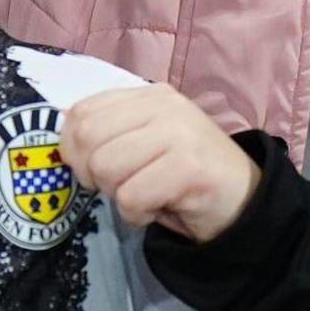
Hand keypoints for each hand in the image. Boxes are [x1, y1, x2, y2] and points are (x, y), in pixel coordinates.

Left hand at [61, 84, 260, 243]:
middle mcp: (164, 106)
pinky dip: (137, 215)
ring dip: (119, 195)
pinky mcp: (189, 167)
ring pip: (106, 168)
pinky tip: (159, 208)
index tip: (96, 170)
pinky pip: (130, 197)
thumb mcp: (145, 142)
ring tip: (145, 195)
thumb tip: (65, 138)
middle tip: (122, 186)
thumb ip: (110, 131)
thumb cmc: (186, 176)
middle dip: (93, 174)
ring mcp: (179, 133)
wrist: (245, 200)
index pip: (82, 112)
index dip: (74, 148)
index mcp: (149, 95)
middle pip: (88, 140)